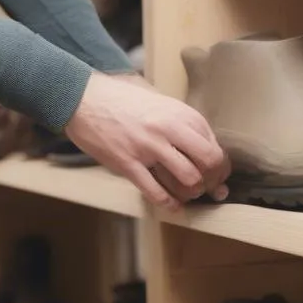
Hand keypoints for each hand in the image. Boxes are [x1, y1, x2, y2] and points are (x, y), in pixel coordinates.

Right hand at [64, 71, 230, 210]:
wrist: (82, 97)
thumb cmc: (120, 100)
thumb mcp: (159, 103)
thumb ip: (182, 125)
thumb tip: (204, 153)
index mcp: (179, 113)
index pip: (215, 147)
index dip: (220, 167)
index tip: (215, 176)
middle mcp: (168, 128)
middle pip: (209, 163)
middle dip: (211, 181)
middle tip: (204, 187)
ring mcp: (147, 146)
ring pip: (188, 179)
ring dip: (191, 193)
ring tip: (185, 194)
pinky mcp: (127, 162)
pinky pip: (155, 191)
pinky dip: (168, 204)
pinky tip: (170, 205)